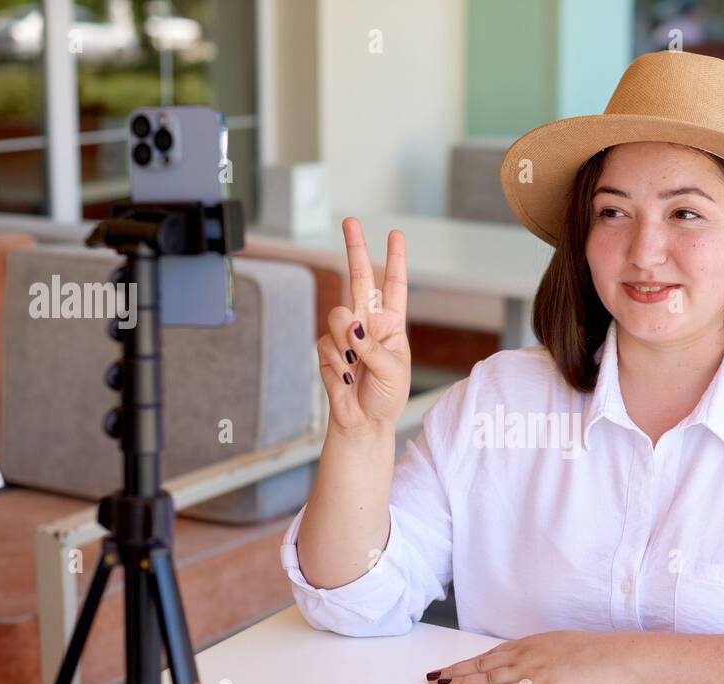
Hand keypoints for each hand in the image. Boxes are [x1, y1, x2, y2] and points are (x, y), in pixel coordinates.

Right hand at [317, 217, 411, 436]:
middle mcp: (368, 323)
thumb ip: (373, 346)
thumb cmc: (387, 397)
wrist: (364, 422)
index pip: (393, 286)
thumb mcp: (393, 370)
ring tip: (357, 367)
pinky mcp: (327, 349)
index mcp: (392, 324)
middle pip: (358, 278)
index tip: (396, 235)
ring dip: (347, 343)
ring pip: (338, 317)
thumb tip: (352, 327)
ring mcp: (346, 335)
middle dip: (354, 249)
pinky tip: (346, 378)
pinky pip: (327, 345)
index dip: (395, 260)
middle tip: (350, 221)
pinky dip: (338, 364)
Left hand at [425, 631, 631, 683]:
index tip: (452, 666)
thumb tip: (537, 663)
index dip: (469, 661)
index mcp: (531, 643)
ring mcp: (529, 670)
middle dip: (456, 670)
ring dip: (461, 681)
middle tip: (434, 677)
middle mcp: (525, 654)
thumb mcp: (563, 646)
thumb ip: (544, 654)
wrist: (613, 658)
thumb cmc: (596, 655)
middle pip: (482, 664)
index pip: (491, 654)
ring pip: (486, 677)